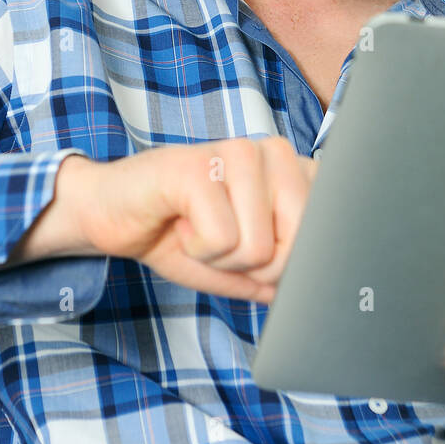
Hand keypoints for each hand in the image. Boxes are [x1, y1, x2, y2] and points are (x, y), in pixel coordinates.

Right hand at [54, 135, 316, 303]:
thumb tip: (322, 292)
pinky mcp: (198, 165)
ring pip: (260, 247)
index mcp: (293, 170)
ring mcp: (236, 152)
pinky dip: (197, 250)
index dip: (294, 266)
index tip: (260, 255)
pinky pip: (222, 238)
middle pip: (300, 245)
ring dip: (221, 258)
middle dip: (259, 267)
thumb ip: (284, 273)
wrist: (113, 214)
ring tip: (199, 230)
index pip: (331, 231)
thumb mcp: (243, 264)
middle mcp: (273, 151)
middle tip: (223, 243)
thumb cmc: (181, 234)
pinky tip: (180, 223)